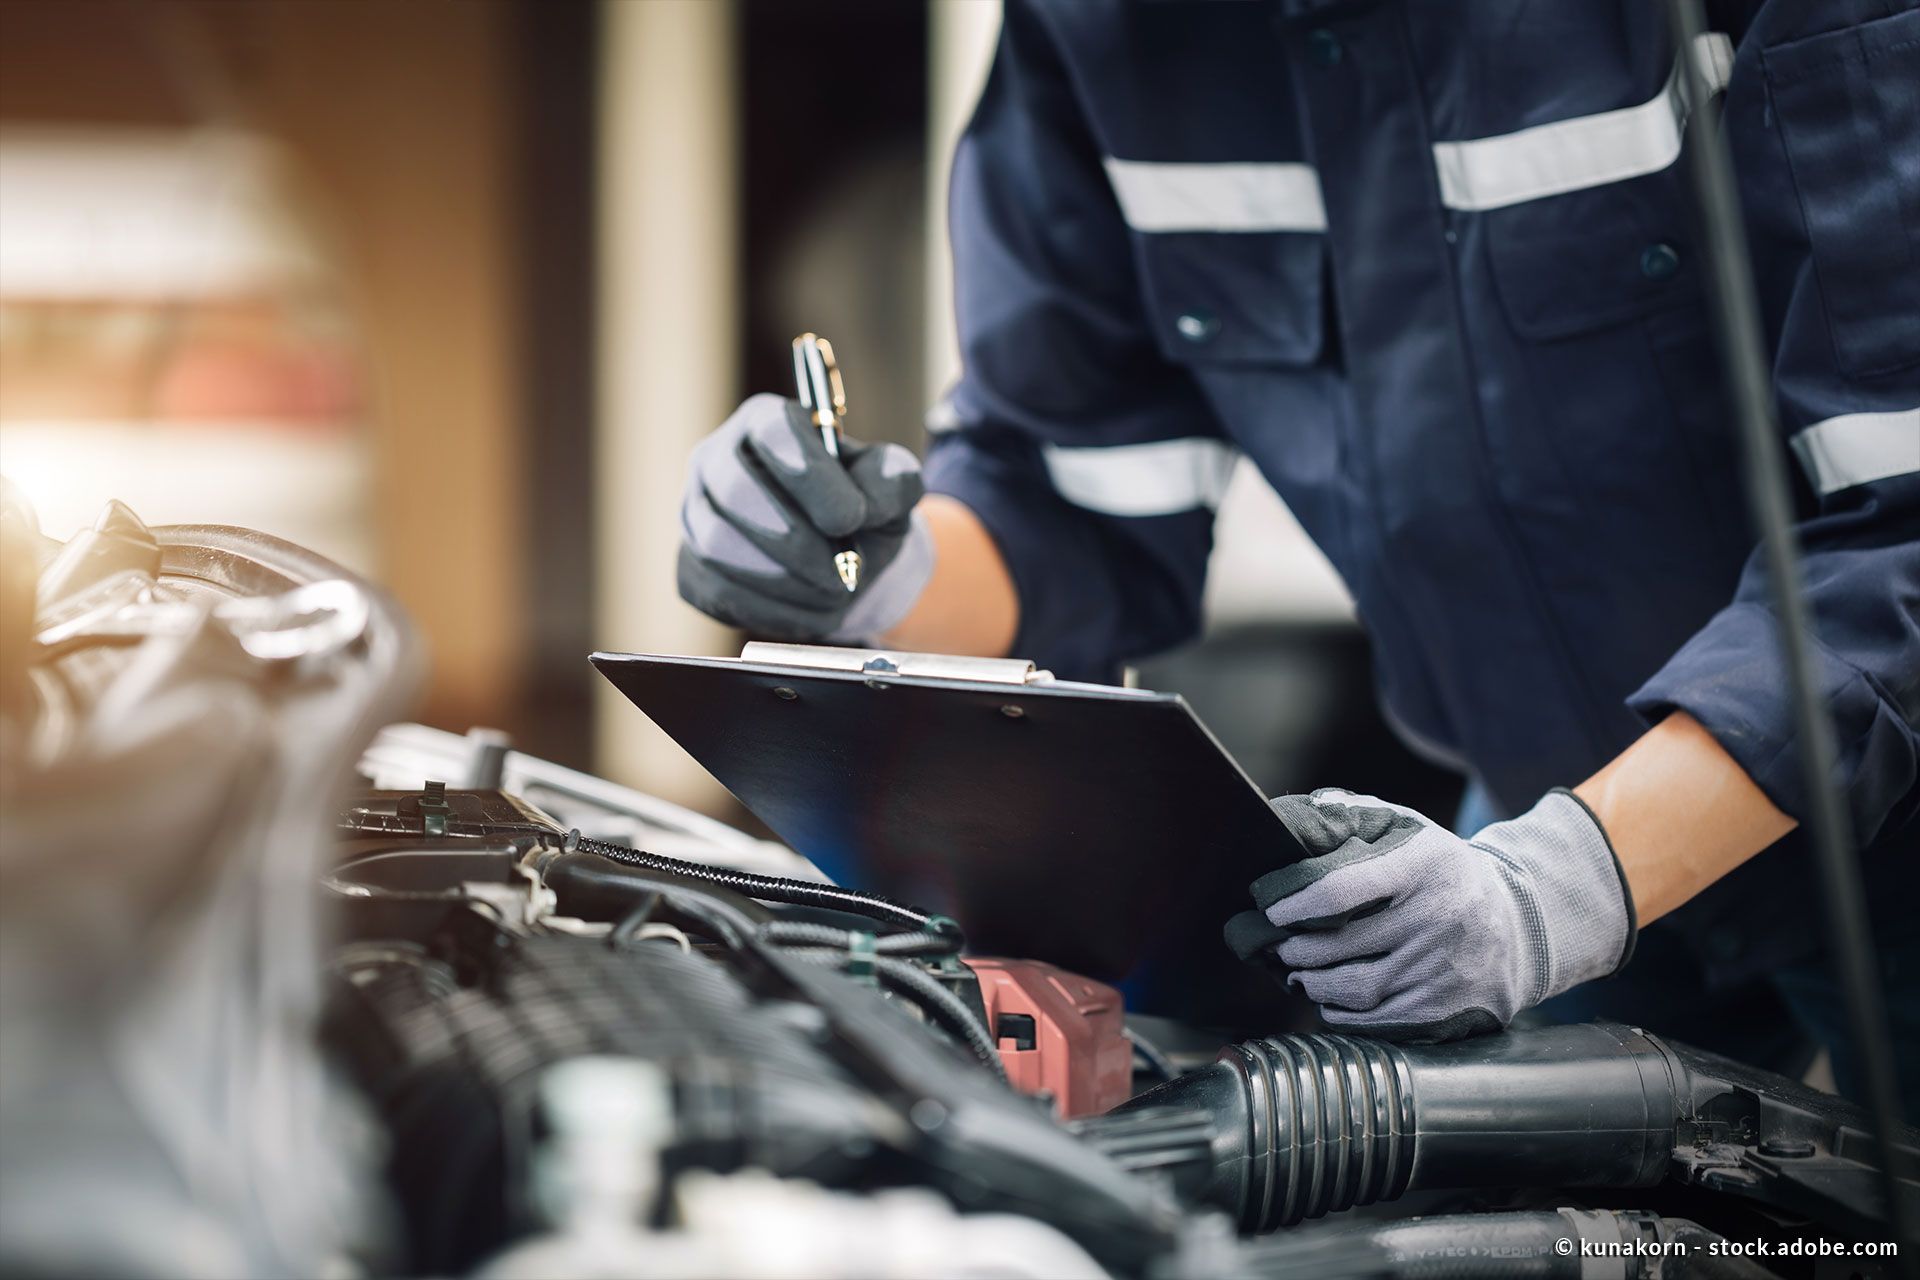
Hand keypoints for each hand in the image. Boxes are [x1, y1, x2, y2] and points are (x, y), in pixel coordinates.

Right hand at [678, 394, 931, 641]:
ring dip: (786, 580)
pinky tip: (808, 606)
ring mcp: (695, 514)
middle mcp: (717, 459)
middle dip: (795, 541)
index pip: (772, 431)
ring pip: (720, 548)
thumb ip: (893, 481)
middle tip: (841, 572)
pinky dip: (772, 609)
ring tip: (833, 591)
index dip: (810, 476)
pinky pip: (719, 591)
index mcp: (766, 421)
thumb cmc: (861, 508)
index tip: (850, 519)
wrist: (839, 558)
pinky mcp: (690, 567)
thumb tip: (866, 506)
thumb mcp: (893, 485)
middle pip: (735, 491)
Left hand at [1225, 788, 1636, 1042]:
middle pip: (1340, 945)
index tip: (1270, 909)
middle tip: (1275, 946)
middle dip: (1294, 949)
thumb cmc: (1442, 873)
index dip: (1294, 903)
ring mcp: (1444, 968)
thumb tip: (1293, 817)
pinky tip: (1331, 998)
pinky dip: (1342, 1013)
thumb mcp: (1409, 831)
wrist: (1519, 925)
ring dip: (1312, 983)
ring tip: (1298, 971)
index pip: (1340, 888)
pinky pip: (1375, 1021)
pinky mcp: (1447, 1009)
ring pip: (1354, 989)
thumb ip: (1353, 817)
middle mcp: (1439, 917)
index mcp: (1424, 864)